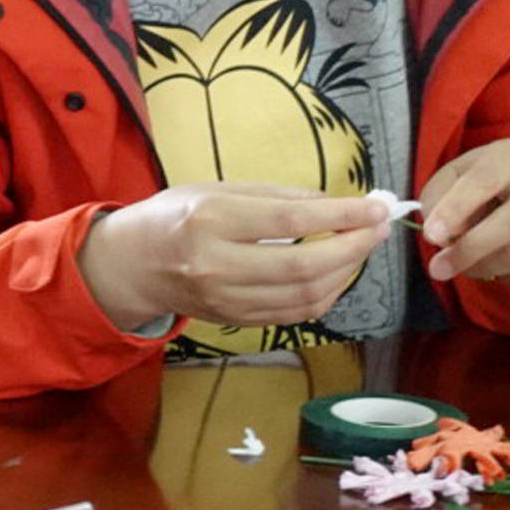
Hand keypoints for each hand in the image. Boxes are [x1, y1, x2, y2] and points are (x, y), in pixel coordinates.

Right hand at [74, 184, 389, 333]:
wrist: (131, 265)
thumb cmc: (174, 217)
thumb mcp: (217, 190)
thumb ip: (277, 197)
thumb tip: (338, 204)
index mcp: (210, 221)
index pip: (292, 221)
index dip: (343, 215)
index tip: (376, 206)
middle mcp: (216, 264)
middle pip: (304, 266)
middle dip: (354, 246)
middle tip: (377, 229)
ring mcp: (225, 299)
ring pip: (306, 295)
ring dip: (346, 272)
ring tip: (359, 248)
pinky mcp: (234, 320)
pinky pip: (295, 313)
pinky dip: (326, 294)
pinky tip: (335, 274)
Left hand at [421, 141, 509, 290]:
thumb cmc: (485, 185)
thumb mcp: (455, 176)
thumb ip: (438, 198)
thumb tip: (441, 236)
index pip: (486, 180)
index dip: (456, 209)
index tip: (432, 234)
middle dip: (471, 248)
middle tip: (439, 268)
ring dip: (483, 268)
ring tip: (466, 263)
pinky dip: (506, 279)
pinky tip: (499, 265)